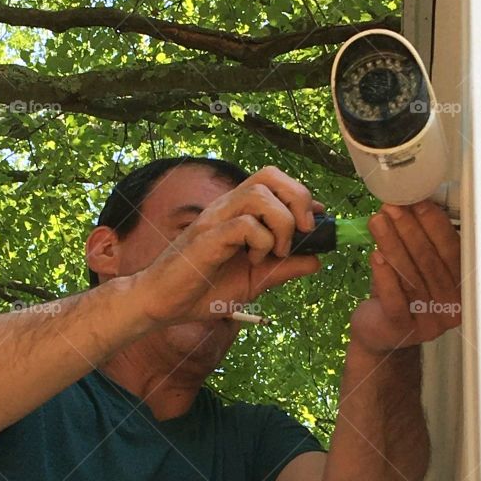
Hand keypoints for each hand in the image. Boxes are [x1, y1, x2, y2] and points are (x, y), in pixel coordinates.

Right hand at [132, 166, 324, 325]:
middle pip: (270, 176)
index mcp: (238, 213)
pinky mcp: (207, 238)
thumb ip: (284, 269)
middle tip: (305, 230)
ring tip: (278, 251)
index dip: (302, 196)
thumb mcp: (255, 282)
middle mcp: (227, 208)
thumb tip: (318, 261)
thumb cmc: (203, 291)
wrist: (163, 305)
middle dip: (298, 198)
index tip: (318, 220)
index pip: (274, 182)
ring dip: (281, 223)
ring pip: (260, 196)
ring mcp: (215, 220)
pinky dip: (261, 243)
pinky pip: (245, 225)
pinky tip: (254, 261)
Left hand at [349, 200, 461, 353]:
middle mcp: (450, 306)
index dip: (435, 225)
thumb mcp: (417, 268)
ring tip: (378, 222)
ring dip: (393, 244)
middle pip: (430, 262)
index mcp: (462, 287)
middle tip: (393, 208)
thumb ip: (423, 243)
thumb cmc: (401, 294)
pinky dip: (384, 275)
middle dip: (410, 230)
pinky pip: (394, 299)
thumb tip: (413, 202)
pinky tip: (375, 255)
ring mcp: (428, 321)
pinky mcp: (402, 330)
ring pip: (411, 277)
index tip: (418, 202)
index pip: (452, 251)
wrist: (379, 334)